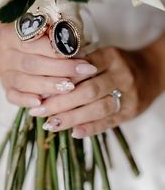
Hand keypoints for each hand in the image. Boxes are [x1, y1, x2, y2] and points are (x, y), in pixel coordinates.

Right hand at [0, 21, 96, 107]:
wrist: (4, 45)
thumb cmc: (31, 37)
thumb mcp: (40, 29)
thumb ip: (54, 36)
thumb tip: (77, 49)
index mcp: (11, 34)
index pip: (36, 43)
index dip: (59, 50)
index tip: (81, 55)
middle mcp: (5, 54)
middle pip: (32, 64)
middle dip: (61, 69)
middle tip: (83, 72)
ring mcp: (4, 73)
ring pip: (24, 82)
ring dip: (48, 86)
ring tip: (70, 88)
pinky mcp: (6, 87)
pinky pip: (13, 96)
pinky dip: (26, 100)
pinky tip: (40, 103)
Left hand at [29, 44, 163, 136]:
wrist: (151, 72)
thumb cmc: (117, 65)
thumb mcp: (102, 57)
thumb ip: (80, 66)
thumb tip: (47, 81)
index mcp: (110, 57)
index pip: (81, 69)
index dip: (60, 81)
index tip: (39, 91)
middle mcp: (121, 75)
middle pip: (88, 91)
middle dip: (60, 103)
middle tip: (38, 111)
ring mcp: (128, 95)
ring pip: (97, 109)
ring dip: (72, 118)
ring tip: (50, 125)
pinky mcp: (131, 112)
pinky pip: (109, 122)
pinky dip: (91, 128)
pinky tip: (74, 133)